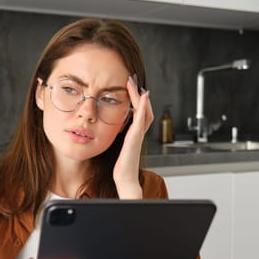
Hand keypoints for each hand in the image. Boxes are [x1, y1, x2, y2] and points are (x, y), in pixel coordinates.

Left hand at [113, 74, 153, 198]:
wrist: (125, 178)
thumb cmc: (122, 166)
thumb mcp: (118, 146)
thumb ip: (119, 136)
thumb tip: (113, 127)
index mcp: (134, 133)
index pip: (138, 112)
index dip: (136, 100)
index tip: (129, 87)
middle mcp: (138, 133)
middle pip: (144, 109)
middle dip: (138, 94)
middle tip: (132, 80)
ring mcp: (138, 135)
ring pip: (145, 112)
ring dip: (140, 97)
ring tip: (135, 85)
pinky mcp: (135, 138)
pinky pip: (141, 121)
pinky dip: (143, 108)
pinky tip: (143, 98)